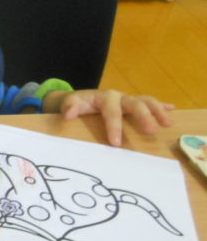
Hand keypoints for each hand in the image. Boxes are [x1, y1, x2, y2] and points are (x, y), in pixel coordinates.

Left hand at [43, 89, 173, 146]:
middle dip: (144, 116)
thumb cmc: (77, 103)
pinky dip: (162, 106)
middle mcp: (120, 97)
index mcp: (105, 98)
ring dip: (158, 111)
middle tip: (151, 131)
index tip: (116, 143)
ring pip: (147, 101)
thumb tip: (68, 115)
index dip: (114, 127)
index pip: (111, 112)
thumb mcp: (70, 103)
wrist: (81, 97)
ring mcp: (128, 100)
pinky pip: (150, 102)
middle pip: (135, 104)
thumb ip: (69, 107)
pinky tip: (173, 110)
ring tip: (168, 124)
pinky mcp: (134, 103)